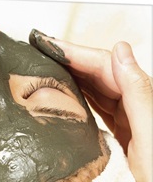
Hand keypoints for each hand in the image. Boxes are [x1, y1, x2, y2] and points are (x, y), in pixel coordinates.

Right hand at [30, 30, 152, 181]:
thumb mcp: (149, 134)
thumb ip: (137, 92)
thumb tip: (120, 50)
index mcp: (143, 100)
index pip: (105, 66)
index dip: (76, 52)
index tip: (48, 45)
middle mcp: (135, 106)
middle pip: (99, 74)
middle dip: (70, 60)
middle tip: (40, 51)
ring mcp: (127, 121)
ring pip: (96, 90)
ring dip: (72, 77)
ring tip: (46, 67)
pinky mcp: (119, 136)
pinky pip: (97, 109)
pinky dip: (79, 98)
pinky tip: (65, 96)